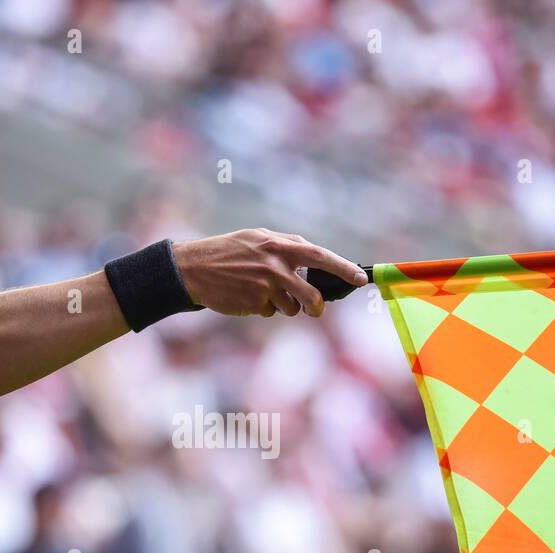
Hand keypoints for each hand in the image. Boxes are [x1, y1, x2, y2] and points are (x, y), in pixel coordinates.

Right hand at [172, 228, 365, 317]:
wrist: (193, 268)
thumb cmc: (228, 251)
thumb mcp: (257, 237)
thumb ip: (286, 246)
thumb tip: (315, 259)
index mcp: (278, 244)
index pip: (320, 257)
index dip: (343, 268)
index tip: (360, 279)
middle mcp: (274, 265)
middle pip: (311, 295)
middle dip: (315, 307)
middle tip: (313, 309)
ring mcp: (264, 287)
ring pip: (290, 308)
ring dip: (282, 306)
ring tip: (260, 291)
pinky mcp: (253, 304)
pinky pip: (270, 312)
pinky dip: (263, 308)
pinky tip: (246, 296)